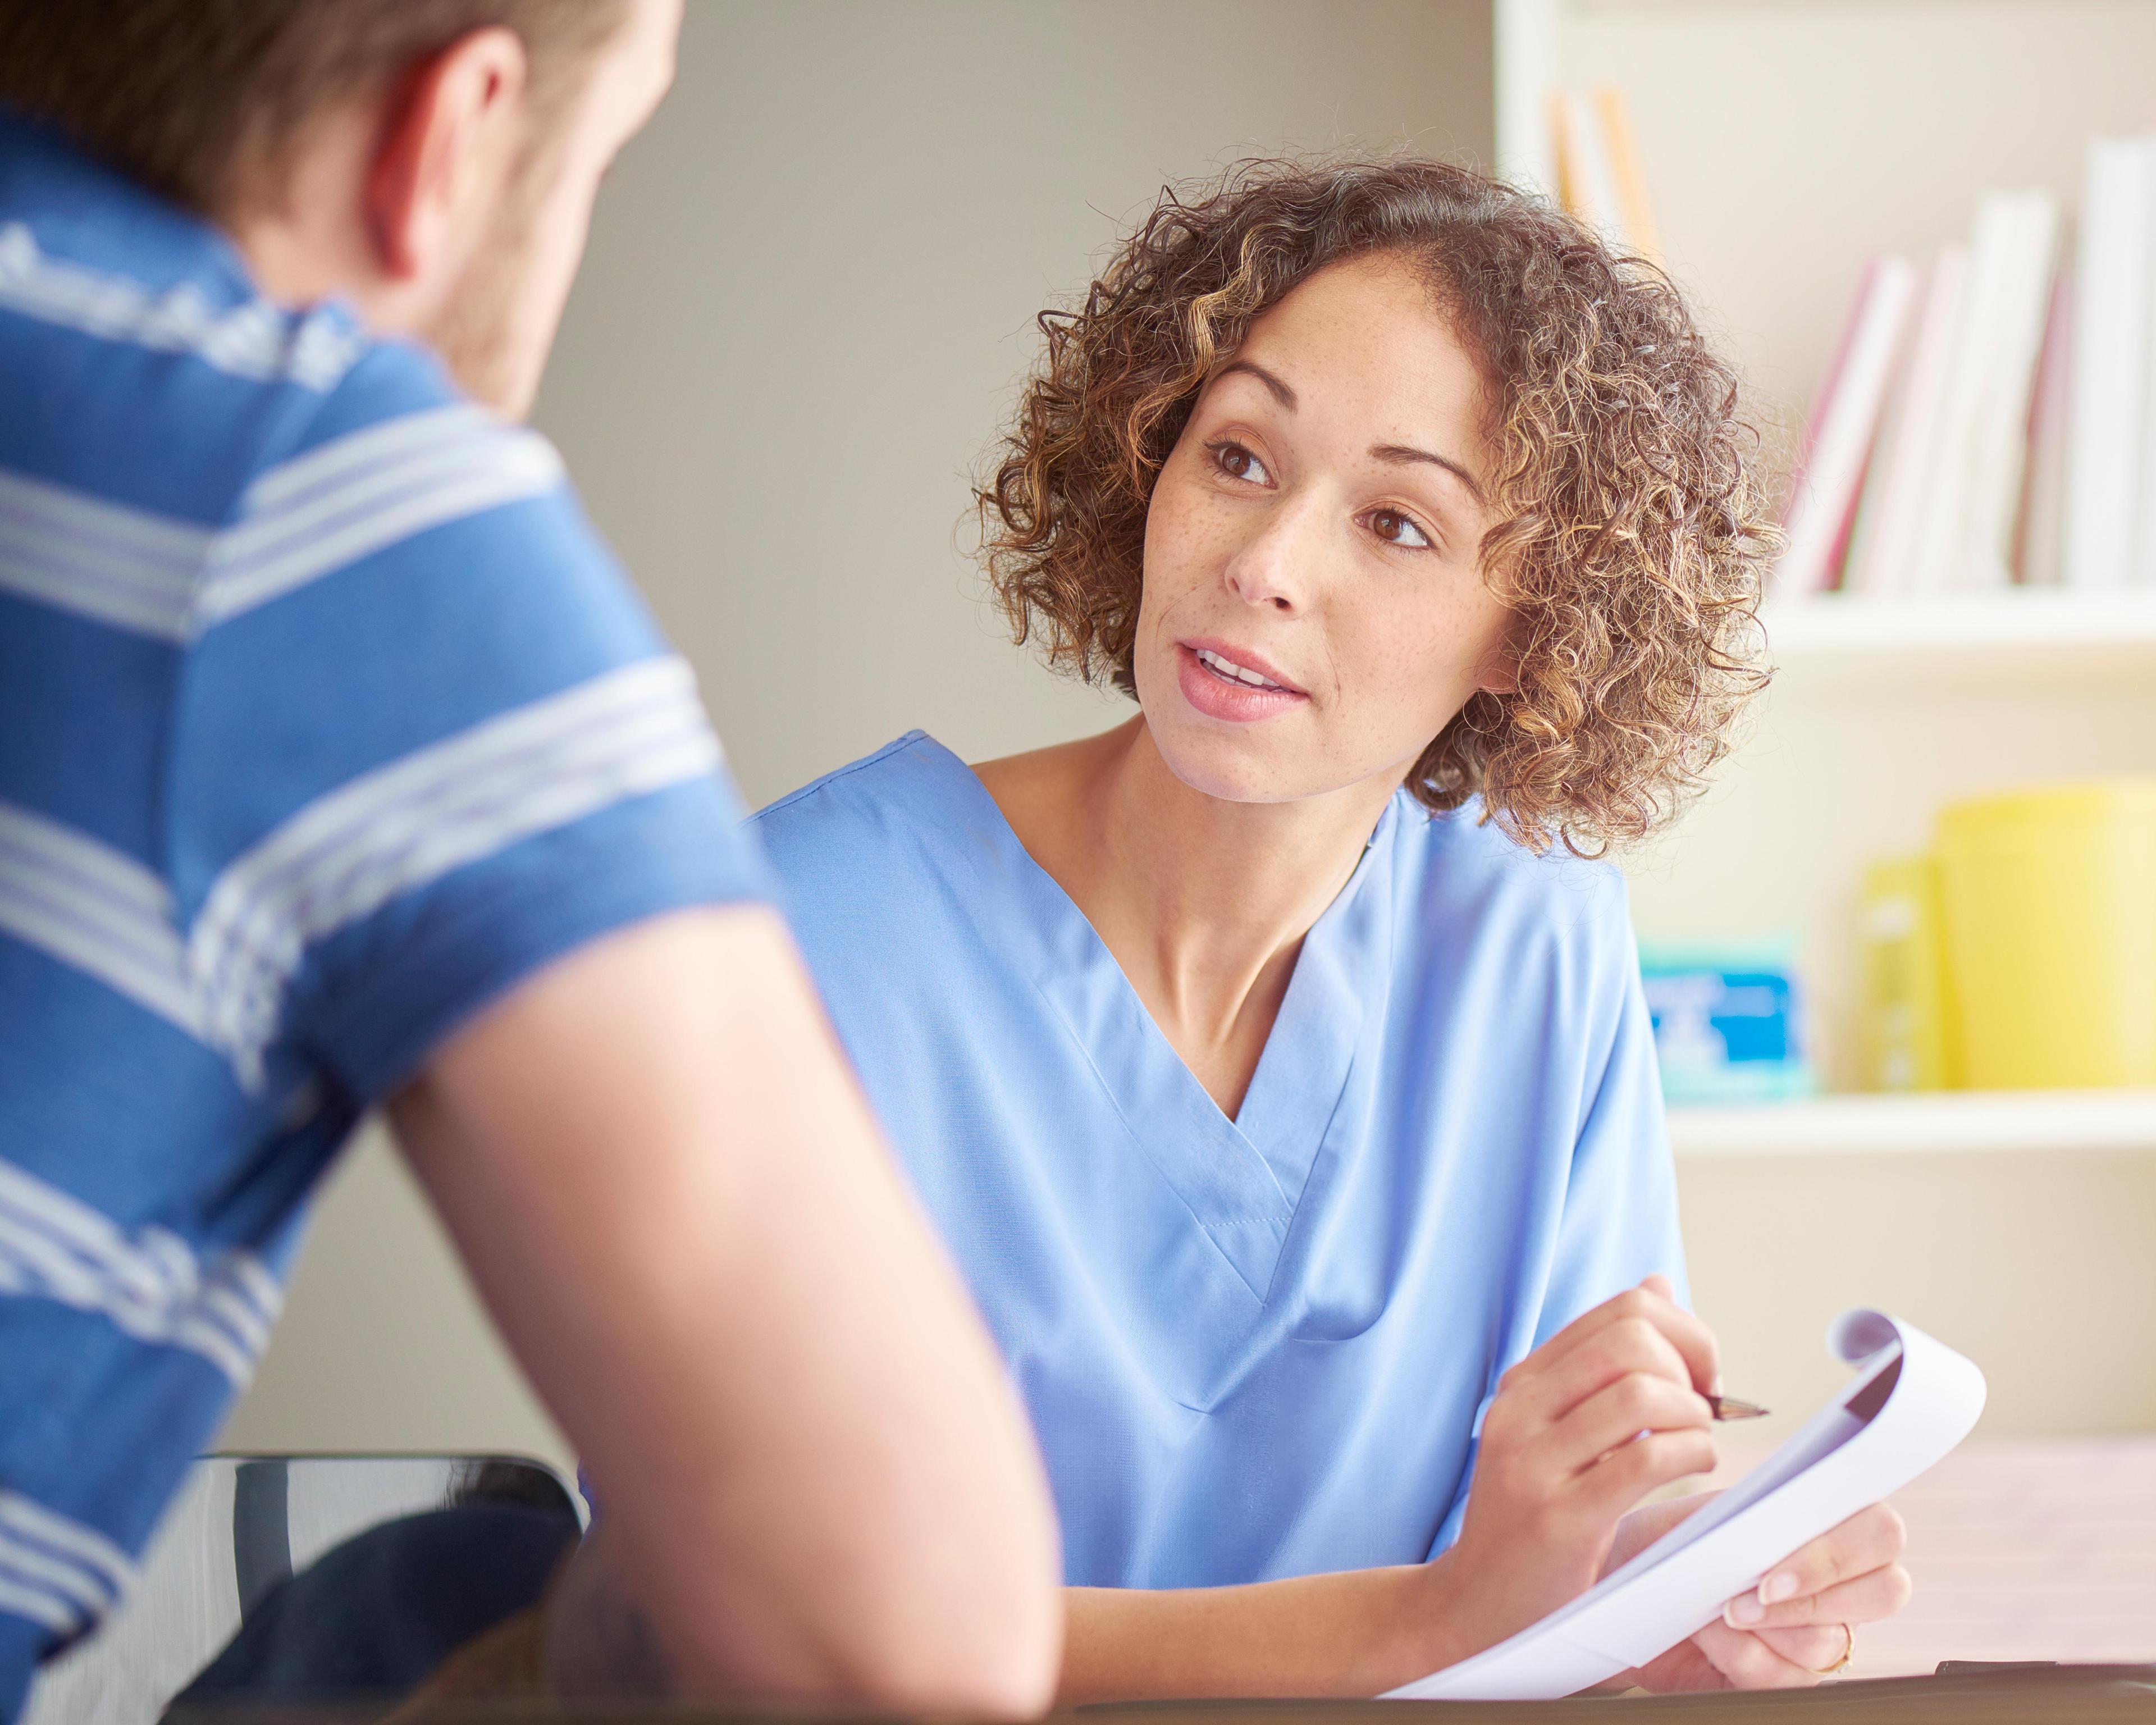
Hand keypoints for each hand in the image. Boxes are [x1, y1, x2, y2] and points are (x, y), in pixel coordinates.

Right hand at [1440, 1275, 1720, 1653]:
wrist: (1478, 1606)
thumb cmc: (1537, 1519)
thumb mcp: (1562, 1430)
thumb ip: (1606, 1364)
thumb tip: (1657, 1285)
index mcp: (1525, 1382)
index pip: (1622, 1311)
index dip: (1684, 1333)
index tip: (1700, 1379)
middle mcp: (1520, 1409)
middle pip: (1633, 1338)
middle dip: (1693, 1366)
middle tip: (1706, 1409)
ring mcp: (1534, 1461)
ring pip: (1643, 1393)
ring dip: (1694, 1417)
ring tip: (1694, 1445)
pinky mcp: (1558, 1517)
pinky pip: (1646, 1459)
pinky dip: (1690, 1455)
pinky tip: (1690, 1470)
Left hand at [1620, 1499, 1910, 1691]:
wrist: (1622, 1591)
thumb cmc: (1662, 1544)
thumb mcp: (1691, 1517)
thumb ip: (1741, 1516)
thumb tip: (1772, 1533)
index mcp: (1826, 1526)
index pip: (1880, 1531)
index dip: (1840, 1551)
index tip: (1775, 1569)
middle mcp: (1839, 1584)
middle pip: (1886, 1590)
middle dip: (1812, 1595)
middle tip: (1750, 1595)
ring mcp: (1821, 1635)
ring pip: (1828, 1642)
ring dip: (1765, 1626)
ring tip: (1714, 1610)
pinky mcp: (1789, 1677)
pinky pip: (1785, 1678)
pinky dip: (1738, 1655)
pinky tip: (1705, 1635)